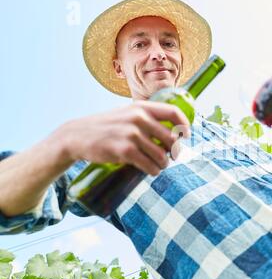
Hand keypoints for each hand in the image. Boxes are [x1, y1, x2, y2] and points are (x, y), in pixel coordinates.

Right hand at [56, 101, 190, 175]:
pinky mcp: (125, 150)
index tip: (186, 137)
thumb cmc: (107, 127)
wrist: (77, 135)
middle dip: (174, 152)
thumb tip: (172, 132)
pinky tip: (150, 171)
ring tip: (158, 166)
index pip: (174, 113)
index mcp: (141, 107)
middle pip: (171, 139)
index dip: (184, 126)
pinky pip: (149, 165)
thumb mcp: (127, 114)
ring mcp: (132, 134)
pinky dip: (153, 171)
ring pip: (162, 156)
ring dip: (163, 165)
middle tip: (170, 158)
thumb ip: (147, 118)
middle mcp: (139, 118)